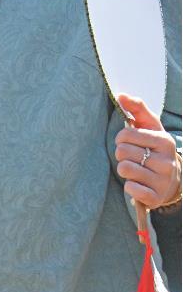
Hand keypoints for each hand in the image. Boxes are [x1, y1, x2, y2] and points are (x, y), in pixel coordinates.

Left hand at [114, 93, 181, 208]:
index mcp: (164, 141)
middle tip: (131, 157)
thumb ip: (137, 109)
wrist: (172, 181)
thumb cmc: (155, 149)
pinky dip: (129, 186)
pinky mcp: (155, 196)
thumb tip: (120, 95)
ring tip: (134, 169)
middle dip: (121, 154)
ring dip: (123, 169)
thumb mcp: (151, 127)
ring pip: (124, 169)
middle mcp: (166, 160)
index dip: (121, 139)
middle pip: (122, 152)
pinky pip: (130, 189)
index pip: (126, 134)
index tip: (129, 142)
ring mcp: (162, 179)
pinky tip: (136, 183)